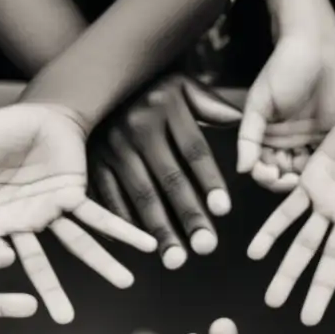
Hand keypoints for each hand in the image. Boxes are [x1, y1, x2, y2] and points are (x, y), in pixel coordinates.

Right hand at [0, 104, 157, 323]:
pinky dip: (124, 230)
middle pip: (40, 264)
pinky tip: (147, 245)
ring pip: (79, 245)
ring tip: (126, 283)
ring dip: (103, 264)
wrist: (30, 112)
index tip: (11, 294)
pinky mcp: (74, 196)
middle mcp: (24, 224)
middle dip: (53, 292)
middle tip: (65, 320)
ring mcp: (52, 213)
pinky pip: (101, 217)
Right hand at [91, 75, 241, 268]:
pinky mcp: (90, 160)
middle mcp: (136, 126)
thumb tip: (245, 124)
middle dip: (189, 216)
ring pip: (140, 194)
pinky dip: (123, 223)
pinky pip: (108, 197)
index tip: (224, 211)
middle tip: (205, 247)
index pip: (194, 151)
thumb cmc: (152, 86)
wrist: (97, 75)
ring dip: (158, 230)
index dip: (209, 181)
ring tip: (176, 258)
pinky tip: (140, 246)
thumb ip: (212, 106)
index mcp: (165, 107)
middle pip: (169, 179)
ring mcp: (111, 144)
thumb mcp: (182, 85)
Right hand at [239, 0, 334, 192]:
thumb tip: (242, 169)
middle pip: (283, 174)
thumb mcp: (258, 103)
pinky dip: (321, 169)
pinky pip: (324, 159)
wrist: (316, 46)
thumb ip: (248, 137)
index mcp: (265, 136)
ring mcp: (308, 140)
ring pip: (303, 171)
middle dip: (283, 180)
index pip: (262, 167)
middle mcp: (286, 142)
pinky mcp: (330, 135)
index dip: (265, 176)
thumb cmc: (282, 69)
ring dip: (302, 178)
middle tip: (288, 179)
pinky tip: (321, 171)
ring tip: (304, 177)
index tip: (268, 176)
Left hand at [248, 52, 334, 324]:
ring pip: (305, 244)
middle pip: (332, 262)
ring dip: (288, 271)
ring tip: (273, 299)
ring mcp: (329, 202)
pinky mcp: (310, 182)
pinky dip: (270, 232)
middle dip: (319, 290)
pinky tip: (255, 253)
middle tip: (307, 320)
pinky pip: (286, 212)